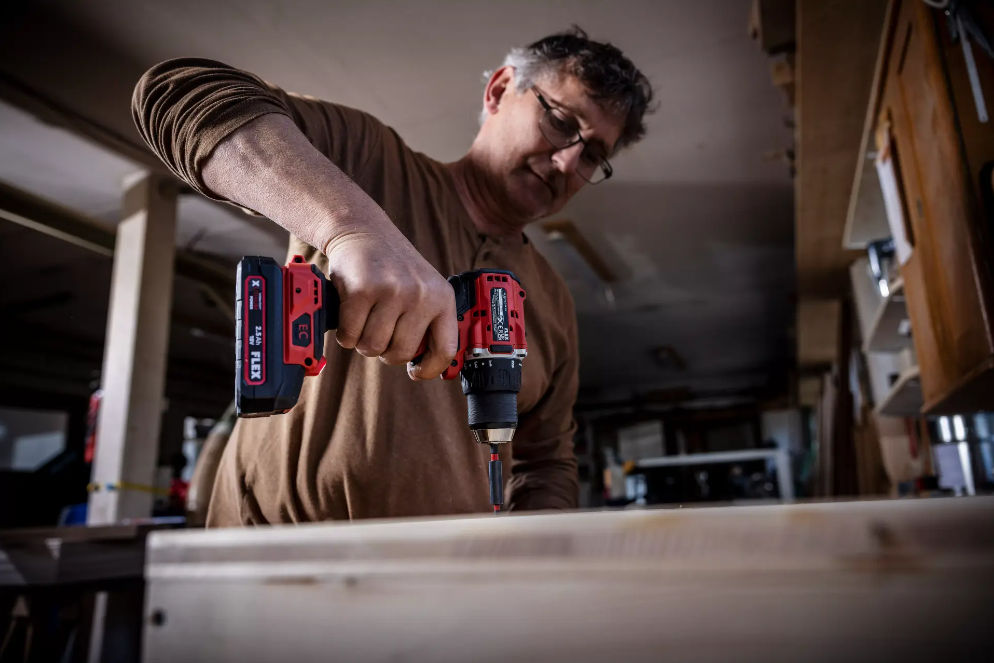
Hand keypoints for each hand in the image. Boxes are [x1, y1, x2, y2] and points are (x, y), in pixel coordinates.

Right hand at [325, 221, 456, 379]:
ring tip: (364, 320)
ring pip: (373, 347)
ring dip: (362, 341)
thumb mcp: (423, 288)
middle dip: (385, 351)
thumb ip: (428, 322)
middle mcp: (421, 294)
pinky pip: (350, 335)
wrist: (363, 230)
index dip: (430, 369)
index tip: (416, 373)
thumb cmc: (392, 266)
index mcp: (442, 298)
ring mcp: (392, 291)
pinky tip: (349, 314)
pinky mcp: (362, 290)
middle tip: (379, 333)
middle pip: (400, 353)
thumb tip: (425, 366)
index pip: (445, 349)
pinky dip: (345, 333)